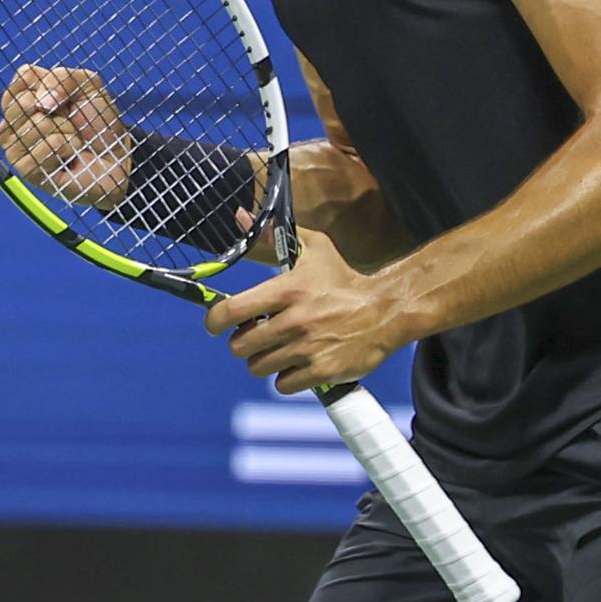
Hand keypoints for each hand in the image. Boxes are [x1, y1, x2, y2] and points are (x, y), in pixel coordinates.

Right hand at [0, 64, 132, 206]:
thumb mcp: (88, 85)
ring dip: (65, 130)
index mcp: (25, 96)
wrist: (115, 156)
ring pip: (35, 125)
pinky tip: (70, 155)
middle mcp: (14, 121)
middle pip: (23, 101)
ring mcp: (16, 146)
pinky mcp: (26, 170)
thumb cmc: (98, 120)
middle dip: (59, 110)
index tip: (65, 96)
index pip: (23, 75)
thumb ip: (62, 78)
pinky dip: (66, 148)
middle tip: (70, 120)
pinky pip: (45, 148)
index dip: (51, 83)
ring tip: (72, 139)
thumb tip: (40, 103)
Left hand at [204, 229, 405, 394]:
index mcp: (288, 289)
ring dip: (264, 360)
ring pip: (258, 367)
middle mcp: (295, 320)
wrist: (385, 310)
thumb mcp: (312, 249)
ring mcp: (308, 348)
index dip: (215, 321)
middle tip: (256, 336)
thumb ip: (272, 235)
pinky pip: (283, 385)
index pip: (232, 311)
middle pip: (240, 346)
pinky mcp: (322, 371)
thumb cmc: (343, 278)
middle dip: (243, 342)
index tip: (216, 325)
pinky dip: (286, 378)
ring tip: (279, 349)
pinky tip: (297, 363)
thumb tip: (239, 216)